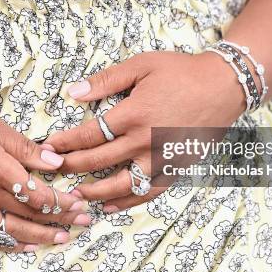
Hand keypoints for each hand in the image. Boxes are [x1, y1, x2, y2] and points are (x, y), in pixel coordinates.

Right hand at [0, 109, 89, 252]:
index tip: (79, 203)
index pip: (38, 194)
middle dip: (61, 219)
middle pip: (31, 214)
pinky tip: (27, 246)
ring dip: (40, 237)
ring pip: (13, 231)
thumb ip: (25, 148)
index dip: (62, 202)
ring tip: (62, 239)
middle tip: (83, 222)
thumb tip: (55, 162)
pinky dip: (10, 244)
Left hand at [44, 51, 245, 211]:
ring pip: (121, 185)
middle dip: (70, 167)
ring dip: (94, 192)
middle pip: (98, 161)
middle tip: (51, 171)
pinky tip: (109, 206)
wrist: (223, 86)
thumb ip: (106, 80)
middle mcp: (145, 141)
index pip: (89, 135)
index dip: (64, 143)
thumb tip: (73, 92)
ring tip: (74, 195)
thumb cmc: (181, 72)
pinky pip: (148, 192)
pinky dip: (127, 202)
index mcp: (134, 114)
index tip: (47, 148)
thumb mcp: (142, 65)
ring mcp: (161, 158)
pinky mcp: (175, 168)